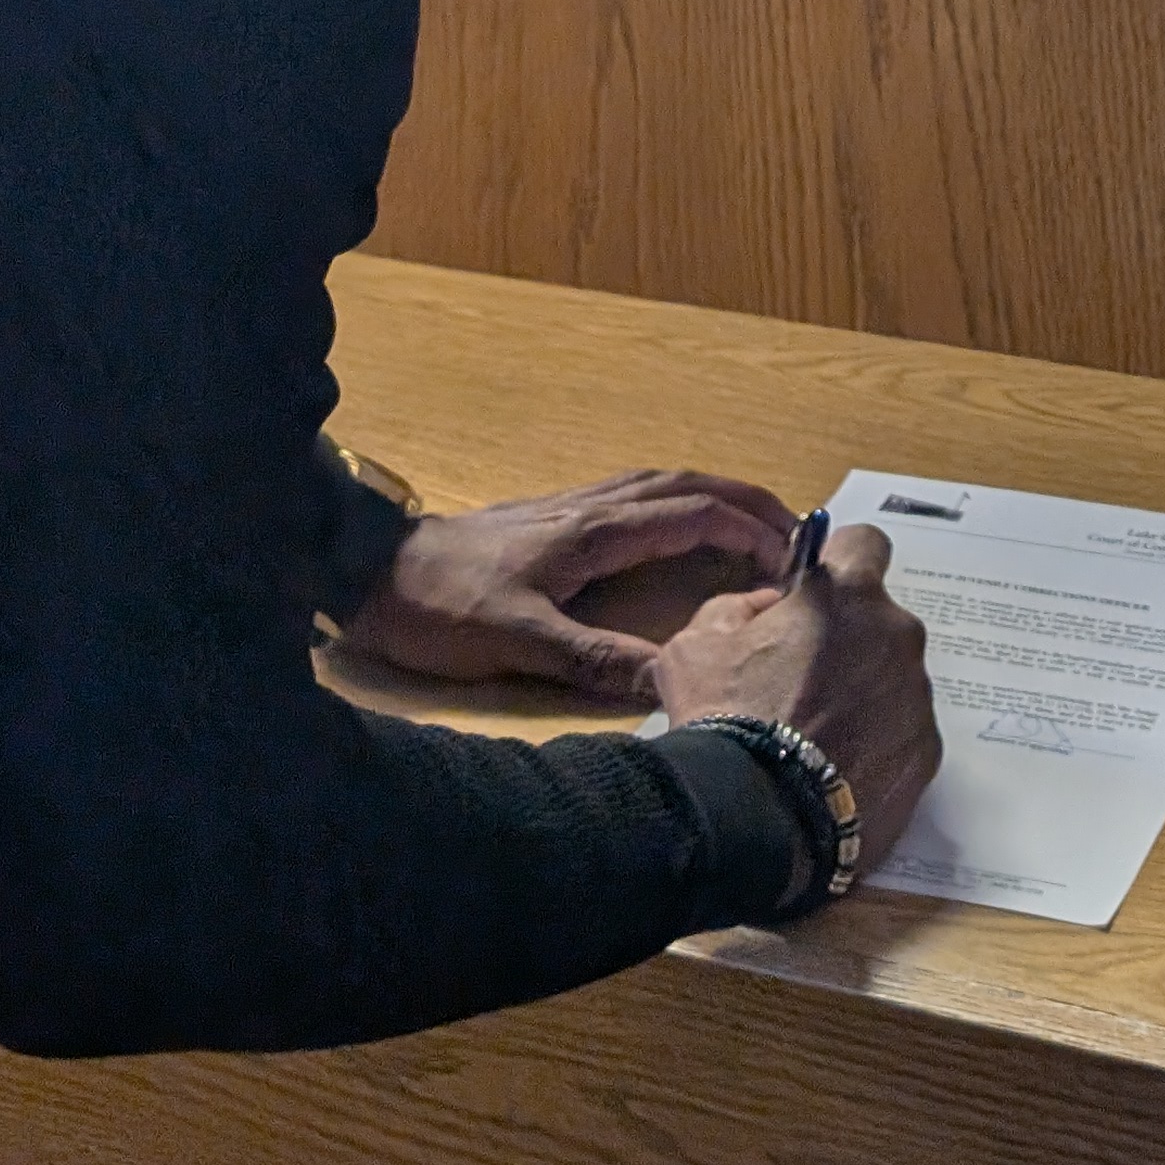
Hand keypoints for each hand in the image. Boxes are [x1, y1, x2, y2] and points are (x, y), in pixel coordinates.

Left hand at [334, 469, 795, 708]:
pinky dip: (678, 503)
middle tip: (797, 530)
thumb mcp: (519, 643)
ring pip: (661, 484)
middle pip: (687, 484)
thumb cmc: (440, 607)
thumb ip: (596, 662)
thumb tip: (675, 680)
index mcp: (593, 532)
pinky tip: (679, 527)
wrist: (367, 572)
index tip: (792, 561)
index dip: (750, 531)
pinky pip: (636, 496)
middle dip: (748, 501)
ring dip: (715, 496)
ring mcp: (570, 509)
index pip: (693, 513)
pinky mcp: (552, 521)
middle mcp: (590, 508)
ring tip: (756, 524)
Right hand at [651, 523, 942, 880]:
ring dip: (864, 693)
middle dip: (849, 639)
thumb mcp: (696, 644)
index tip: (817, 592)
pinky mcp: (927, 753)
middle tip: (801, 679)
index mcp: (846, 595)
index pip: (865, 542)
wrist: (757, 817)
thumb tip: (771, 607)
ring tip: (814, 735)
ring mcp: (918, 697)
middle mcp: (897, 636)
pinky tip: (835, 769)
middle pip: (880, 620)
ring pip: (893, 678)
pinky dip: (878, 742)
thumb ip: (739, 606)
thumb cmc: (725, 719)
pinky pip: (903, 732)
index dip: (839, 560)